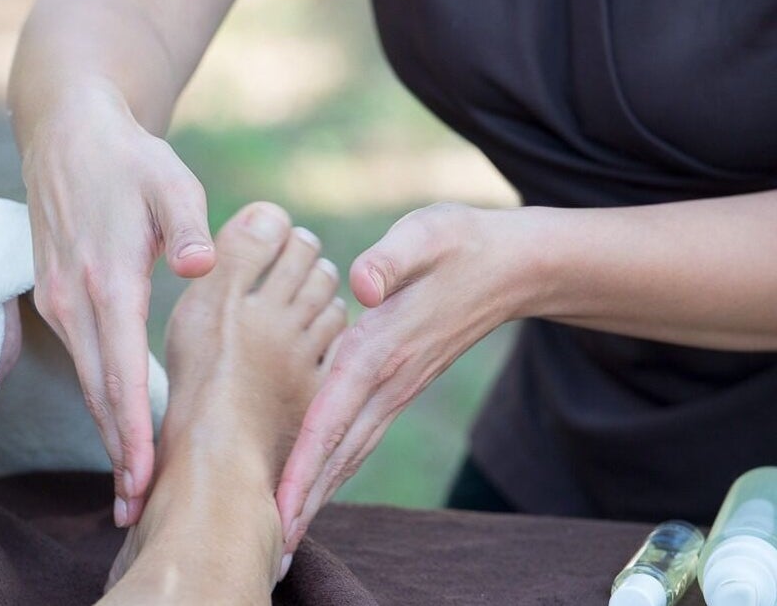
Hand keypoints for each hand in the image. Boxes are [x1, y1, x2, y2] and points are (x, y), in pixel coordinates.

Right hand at [22, 88, 215, 527]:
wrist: (66, 133)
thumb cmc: (129, 158)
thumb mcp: (167, 179)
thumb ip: (186, 224)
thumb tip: (199, 265)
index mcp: (107, 275)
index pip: (120, 367)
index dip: (133, 425)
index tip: (147, 472)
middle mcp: (74, 297)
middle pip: (98, 390)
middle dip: (120, 451)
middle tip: (137, 507)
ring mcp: (59, 299)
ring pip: (87, 380)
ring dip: (108, 434)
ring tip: (129, 486)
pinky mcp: (57, 297)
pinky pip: (83, 360)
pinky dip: (100, 401)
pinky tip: (119, 429)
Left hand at [274, 203, 533, 568]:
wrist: (511, 266)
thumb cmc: (459, 243)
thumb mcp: (425, 233)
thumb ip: (391, 257)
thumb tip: (362, 284)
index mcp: (379, 349)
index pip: (331, 418)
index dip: (303, 465)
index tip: (280, 509)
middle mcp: (385, 381)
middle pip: (336, 455)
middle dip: (303, 503)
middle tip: (271, 550)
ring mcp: (394, 391)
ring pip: (349, 455)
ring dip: (317, 497)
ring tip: (285, 537)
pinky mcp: (397, 388)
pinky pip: (359, 440)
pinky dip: (334, 472)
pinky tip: (313, 492)